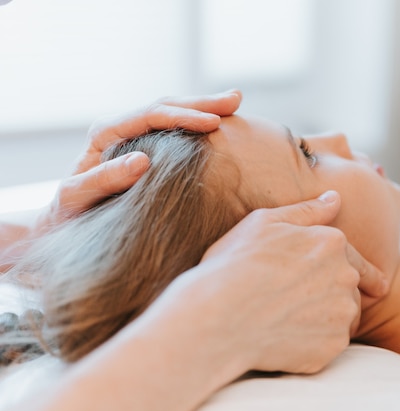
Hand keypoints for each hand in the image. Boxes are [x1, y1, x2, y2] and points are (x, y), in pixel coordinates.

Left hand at [40, 91, 241, 228]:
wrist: (66, 223)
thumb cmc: (70, 214)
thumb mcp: (76, 197)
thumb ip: (103, 178)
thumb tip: (142, 161)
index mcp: (105, 133)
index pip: (149, 115)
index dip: (183, 117)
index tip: (213, 124)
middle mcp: (122, 129)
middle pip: (165, 106)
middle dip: (201, 103)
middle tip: (234, 100)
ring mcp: (137, 138)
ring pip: (173, 113)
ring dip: (204, 107)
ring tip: (234, 102)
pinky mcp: (149, 150)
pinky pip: (177, 132)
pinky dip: (199, 125)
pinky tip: (223, 123)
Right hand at [169, 191, 386, 374]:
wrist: (220, 314)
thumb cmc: (236, 263)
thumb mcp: (264, 222)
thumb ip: (306, 211)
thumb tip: (335, 198)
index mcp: (332, 243)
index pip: (358, 260)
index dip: (363, 273)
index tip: (376, 286)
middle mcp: (345, 276)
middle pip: (350, 289)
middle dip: (333, 295)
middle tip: (302, 303)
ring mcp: (341, 313)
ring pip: (344, 317)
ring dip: (329, 318)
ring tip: (293, 320)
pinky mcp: (332, 345)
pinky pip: (331, 343)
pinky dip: (316, 342)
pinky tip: (289, 338)